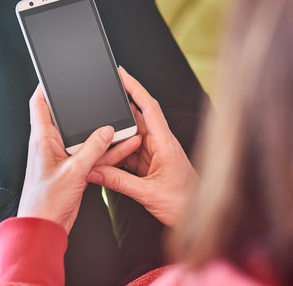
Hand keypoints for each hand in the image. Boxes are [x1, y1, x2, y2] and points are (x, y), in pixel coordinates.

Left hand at [17, 85, 140, 232]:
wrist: (45, 228)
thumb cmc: (46, 202)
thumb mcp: (73, 171)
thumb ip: (92, 149)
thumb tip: (106, 131)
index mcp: (43, 139)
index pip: (40, 103)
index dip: (46, 86)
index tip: (58, 75)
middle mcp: (52, 145)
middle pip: (70, 119)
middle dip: (87, 110)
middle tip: (103, 99)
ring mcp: (64, 157)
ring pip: (87, 139)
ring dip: (104, 134)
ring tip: (125, 125)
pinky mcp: (74, 170)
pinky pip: (92, 155)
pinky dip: (106, 152)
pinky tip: (123, 146)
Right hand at [87, 67, 197, 226]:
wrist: (196, 217)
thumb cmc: (184, 203)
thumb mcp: (147, 193)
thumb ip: (119, 182)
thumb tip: (96, 171)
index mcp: (165, 143)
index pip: (149, 107)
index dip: (135, 87)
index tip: (122, 74)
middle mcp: (161, 144)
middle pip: (136, 120)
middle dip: (118, 115)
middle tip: (99, 112)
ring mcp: (156, 154)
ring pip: (131, 138)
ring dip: (116, 140)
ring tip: (100, 142)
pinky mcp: (152, 164)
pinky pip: (131, 153)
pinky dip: (118, 155)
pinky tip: (107, 159)